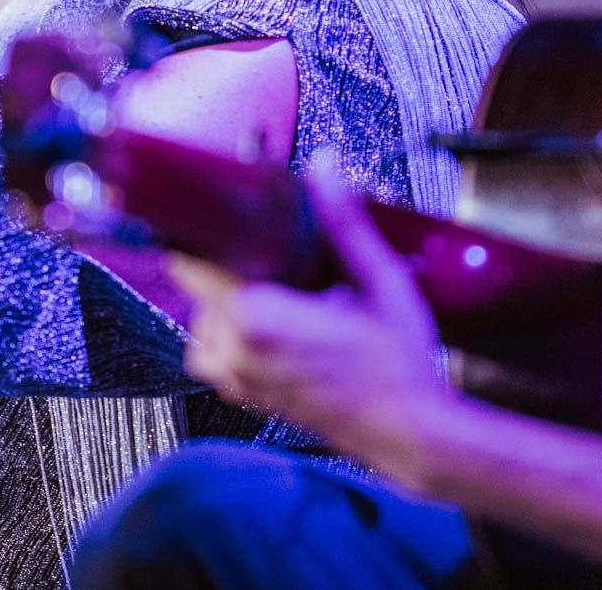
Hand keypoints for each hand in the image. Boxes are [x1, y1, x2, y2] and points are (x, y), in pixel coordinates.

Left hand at [171, 168, 453, 477]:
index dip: (202, 230)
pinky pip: (216, 353)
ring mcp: (238, 379)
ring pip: (205, 320)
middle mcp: (235, 352)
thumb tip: (326, 168)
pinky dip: (235, 335)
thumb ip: (344, 223)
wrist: (409, 433)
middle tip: (277, 257)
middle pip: (199, 287)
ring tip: (282, 293)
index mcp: (256, 318)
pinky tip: (280, 325)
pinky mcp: (246, 396)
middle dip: (231, 265)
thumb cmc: (398, 367)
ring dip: (230, 302)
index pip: (191, 262)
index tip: (222, 213)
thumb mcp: (380, 282)